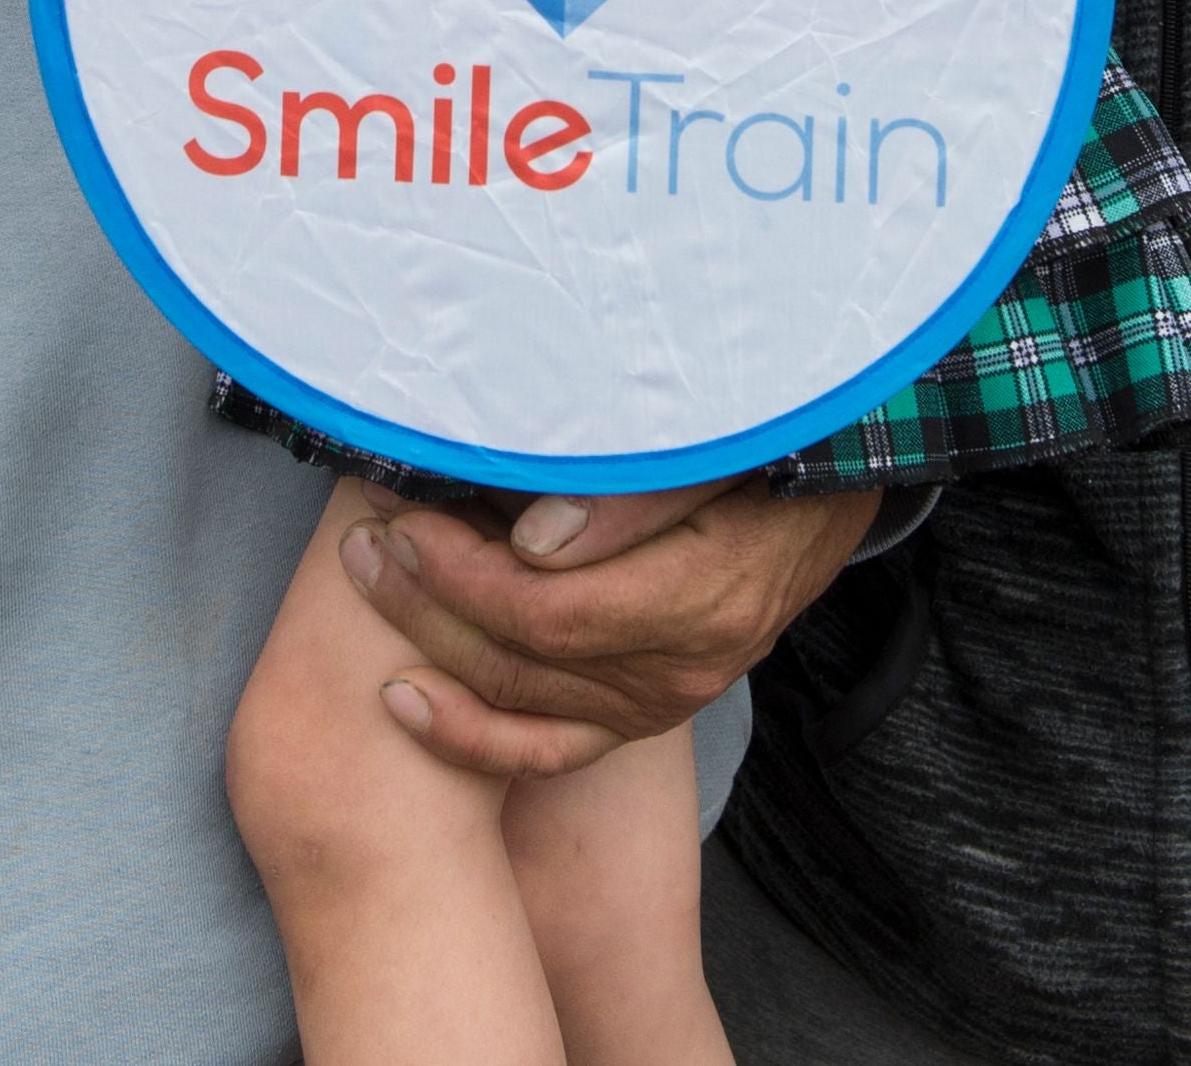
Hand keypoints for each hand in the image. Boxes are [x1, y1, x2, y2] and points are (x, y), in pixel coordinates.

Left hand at [339, 476, 878, 777]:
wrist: (826, 487)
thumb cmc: (769, 445)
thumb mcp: (719, 443)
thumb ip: (632, 494)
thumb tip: (533, 540)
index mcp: (702, 597)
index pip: (550, 610)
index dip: (463, 573)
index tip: (404, 518)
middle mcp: (683, 667)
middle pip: (524, 658)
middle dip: (428, 599)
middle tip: (363, 539)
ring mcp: (663, 698)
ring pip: (524, 701)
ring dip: (433, 643)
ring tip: (369, 578)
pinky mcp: (643, 710)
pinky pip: (549, 747)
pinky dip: (474, 734)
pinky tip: (407, 703)